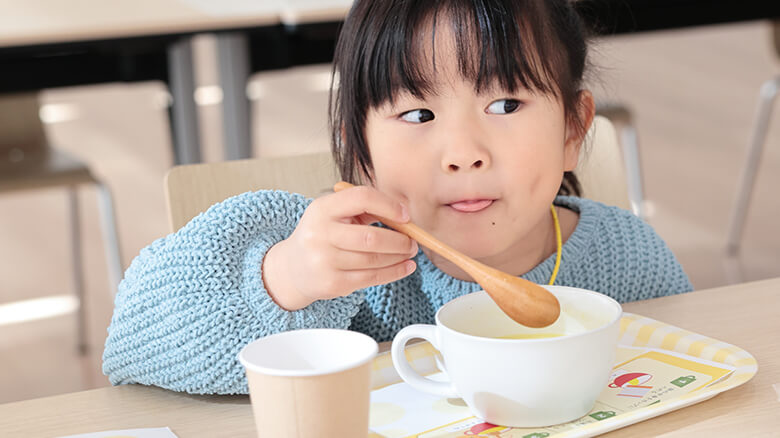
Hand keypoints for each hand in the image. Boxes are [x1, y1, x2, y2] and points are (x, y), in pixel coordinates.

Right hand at [262, 185, 417, 309]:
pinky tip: (405, 267)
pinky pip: (371, 278)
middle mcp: (320, 234)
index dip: (388, 205)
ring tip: (410, 252)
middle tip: (413, 241)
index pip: (361, 198)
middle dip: (400, 240)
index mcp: (322, 209)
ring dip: (399, 257)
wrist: (292, 268)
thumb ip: (364, 209)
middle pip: (371, 237)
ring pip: (374, 260)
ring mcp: (324, 261)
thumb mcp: (333, 214)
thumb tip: (404, 216)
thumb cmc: (322, 235)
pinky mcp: (332, 283)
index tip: (405, 215)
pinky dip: (394, 272)